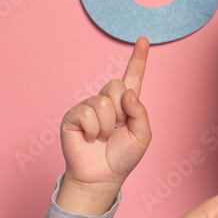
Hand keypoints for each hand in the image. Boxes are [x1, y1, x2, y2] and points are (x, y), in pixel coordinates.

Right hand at [56, 36, 151, 215]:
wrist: (102, 177)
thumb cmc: (122, 158)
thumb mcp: (142, 136)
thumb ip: (140, 113)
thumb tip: (127, 93)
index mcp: (125, 104)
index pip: (132, 77)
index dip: (138, 58)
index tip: (143, 40)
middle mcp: (106, 101)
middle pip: (115, 86)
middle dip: (120, 111)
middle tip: (116, 130)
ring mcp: (88, 107)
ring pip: (102, 102)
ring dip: (107, 126)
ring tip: (103, 138)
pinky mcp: (73, 116)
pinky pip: (87, 113)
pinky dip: (93, 130)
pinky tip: (90, 139)